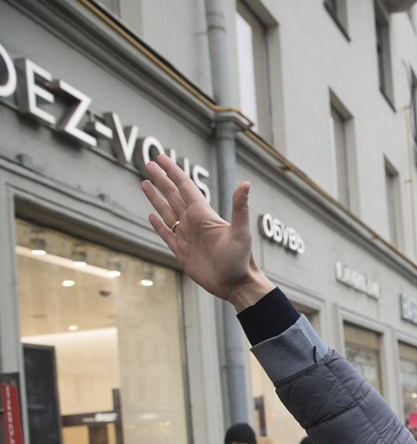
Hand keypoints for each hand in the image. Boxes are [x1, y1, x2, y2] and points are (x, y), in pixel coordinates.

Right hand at [139, 154, 272, 310]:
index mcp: (204, 215)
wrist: (236, 285)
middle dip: (161, 179)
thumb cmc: (241, 260)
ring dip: (156, 197)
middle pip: (173, 195)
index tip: (161, 158)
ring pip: (167, 212)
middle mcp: (194, 223)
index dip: (173, 171)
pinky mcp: (182, 252)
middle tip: (148, 163)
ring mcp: (187, 237)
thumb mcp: (241, 232)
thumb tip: (245, 183)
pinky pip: (167, 234)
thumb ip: (240, 207)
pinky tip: (151, 215)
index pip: (185, 187)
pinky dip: (158, 224)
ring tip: (145, 183)